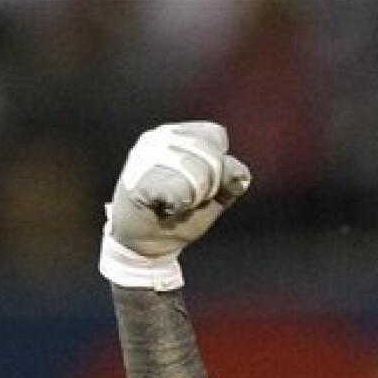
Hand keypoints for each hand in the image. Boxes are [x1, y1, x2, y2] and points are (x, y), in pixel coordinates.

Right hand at [100, 121, 250, 289]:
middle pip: (208, 154)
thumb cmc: (181, 216)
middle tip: (188, 201)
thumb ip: (230, 182)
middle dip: (209, 186)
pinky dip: (178, 205)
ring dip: (193, 198)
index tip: (204, 187)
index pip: (214, 136)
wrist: (148, 243)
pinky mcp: (136, 179)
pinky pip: (176, 190)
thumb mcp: (215, 198)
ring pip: (194, 171)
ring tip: (177, 205)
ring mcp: (144, 156)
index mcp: (181, 135)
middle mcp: (160, 137)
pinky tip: (167, 208)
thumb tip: (241, 174)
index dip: (219, 167)